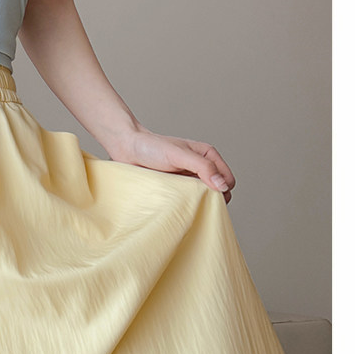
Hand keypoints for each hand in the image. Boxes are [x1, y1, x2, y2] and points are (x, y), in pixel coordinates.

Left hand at [110, 126, 235, 202]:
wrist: (126, 148)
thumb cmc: (151, 147)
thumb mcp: (179, 155)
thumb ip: (203, 167)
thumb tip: (223, 186)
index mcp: (208, 156)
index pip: (228, 180)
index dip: (222, 190)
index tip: (208, 196)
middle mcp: (201, 168)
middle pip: (219, 192)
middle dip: (212, 200)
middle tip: (195, 203)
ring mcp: (188, 179)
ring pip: (203, 199)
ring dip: (198, 204)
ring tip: (184, 203)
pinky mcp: (176, 188)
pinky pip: (188, 202)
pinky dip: (186, 206)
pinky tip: (176, 205)